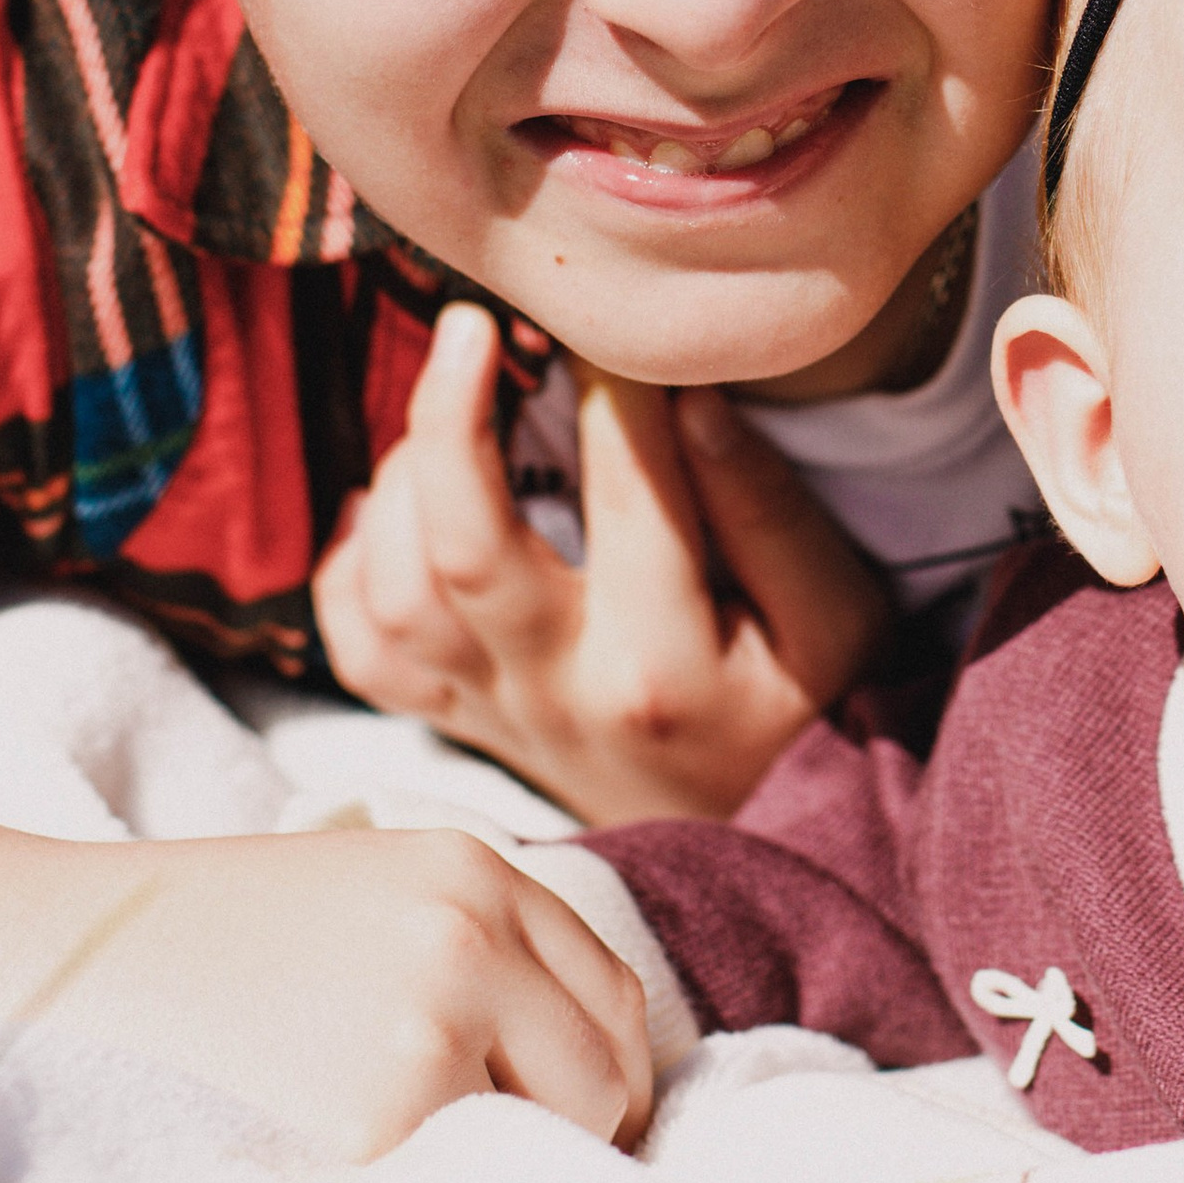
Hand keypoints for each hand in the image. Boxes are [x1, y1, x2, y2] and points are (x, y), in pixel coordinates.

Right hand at [48, 822, 655, 1159]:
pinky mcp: (381, 1112)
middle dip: (583, 1130)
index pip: (616, 994)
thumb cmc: (236, 923)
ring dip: (507, 1157)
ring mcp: (431, 1022)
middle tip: (523, 1161)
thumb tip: (593, 1067)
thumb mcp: (385, 881)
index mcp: (481, 870)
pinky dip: (426, 1182)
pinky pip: (452, 1172)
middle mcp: (474, 936)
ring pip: (544, 1133)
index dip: (614, 1069)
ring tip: (425, 1146)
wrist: (96, 942)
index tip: (586, 1115)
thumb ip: (491, 941)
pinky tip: (361, 1153)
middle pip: (604, 1072)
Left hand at [313, 305, 893, 824]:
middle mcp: (561, 695)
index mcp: (663, 668)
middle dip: (451, 418)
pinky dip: (348, 570)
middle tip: (472, 325)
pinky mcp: (462, 726)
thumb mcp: (835, 621)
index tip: (611, 320)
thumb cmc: (806, 717)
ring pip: (398, 592)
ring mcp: (498, 717)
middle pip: (463, 550)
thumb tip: (690, 399)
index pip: (627, 494)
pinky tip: (385, 505)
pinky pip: (364, 652)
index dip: (616, 387)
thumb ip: (767, 511)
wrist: (762, 862)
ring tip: (452, 409)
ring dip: (403, 482)